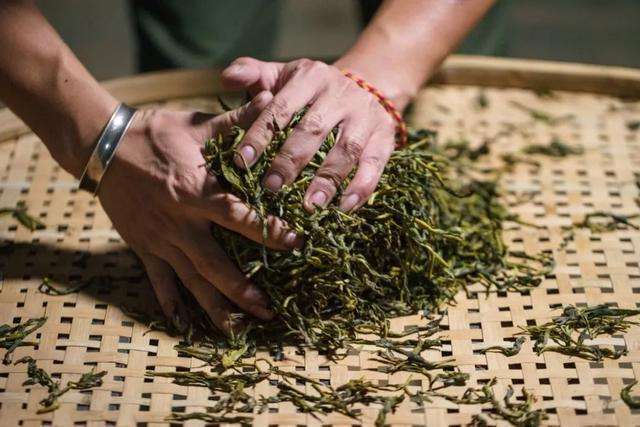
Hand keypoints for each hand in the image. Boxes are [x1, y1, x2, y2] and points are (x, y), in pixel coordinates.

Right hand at [98, 93, 301, 332]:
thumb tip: (268, 100)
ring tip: (240, 328)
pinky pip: (158, 281)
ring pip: (191, 281)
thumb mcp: (196, 126)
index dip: (268, 232)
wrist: (102, 145)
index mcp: (196, 192)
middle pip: (216, 264)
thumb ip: (235, 121)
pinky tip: (185, 326)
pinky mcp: (144, 247)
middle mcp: (180, 222)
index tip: (296, 244)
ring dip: (215, 306)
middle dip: (243, 290)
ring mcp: (160, 239)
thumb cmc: (155, 133)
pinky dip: (171, 304)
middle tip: (270, 311)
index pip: (239, 217)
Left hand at [221, 57, 396, 211]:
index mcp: (311, 77)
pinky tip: (343, 209)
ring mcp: (366, 117)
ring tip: (308, 206)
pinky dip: (361, 188)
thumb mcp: (282, 75)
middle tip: (270, 188)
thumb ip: (252, 74)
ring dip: (327, 180)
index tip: (242, 161)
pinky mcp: (385, 138)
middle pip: (313, 130)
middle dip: (290, 161)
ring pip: (346, 150)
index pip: (281, 107)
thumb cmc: (310, 90)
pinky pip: (375, 166)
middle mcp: (341, 94)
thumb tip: (226, 77)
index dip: (261, 134)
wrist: (366, 85)